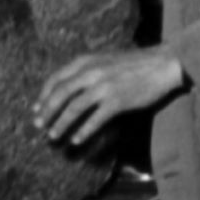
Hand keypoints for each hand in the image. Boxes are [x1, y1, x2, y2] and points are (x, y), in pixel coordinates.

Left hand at [33, 44, 186, 146]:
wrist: (163, 64)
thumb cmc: (133, 63)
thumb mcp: (103, 60)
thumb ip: (85, 70)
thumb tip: (66, 88)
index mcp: (84, 61)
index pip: (55, 80)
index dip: (43, 96)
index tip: (35, 109)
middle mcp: (90, 73)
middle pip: (60, 95)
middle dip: (46, 112)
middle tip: (38, 125)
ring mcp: (104, 87)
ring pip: (73, 109)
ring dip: (61, 124)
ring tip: (53, 136)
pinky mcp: (118, 101)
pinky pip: (95, 119)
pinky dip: (84, 131)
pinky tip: (77, 140)